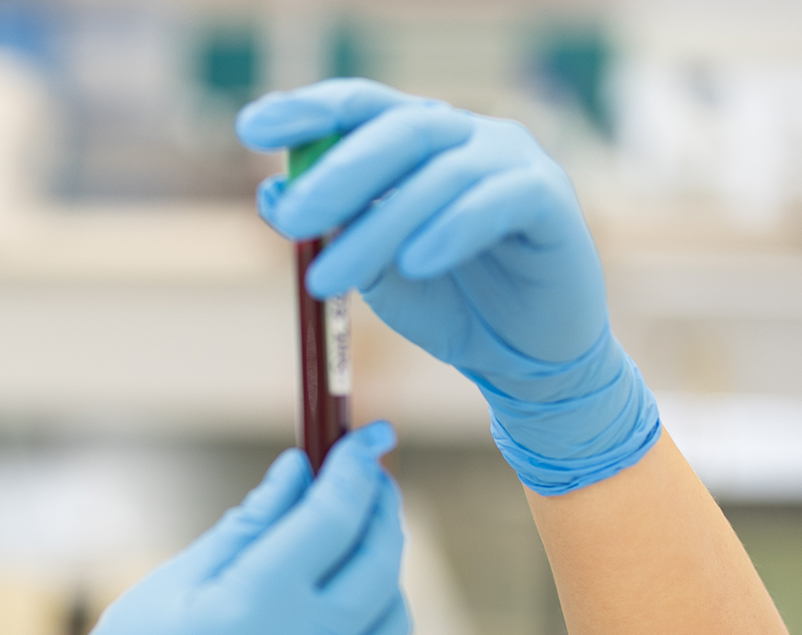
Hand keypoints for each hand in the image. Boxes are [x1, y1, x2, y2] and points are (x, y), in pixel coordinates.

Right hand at [0, 424, 417, 634]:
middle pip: (379, 556)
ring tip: (347, 560)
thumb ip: (244, 527)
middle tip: (368, 485)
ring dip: (381, 575)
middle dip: (379, 508)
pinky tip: (361, 627)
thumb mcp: (170, 588)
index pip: (335, 513)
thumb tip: (297, 472)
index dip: (355, 469)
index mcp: (257, 599)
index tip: (363, 442)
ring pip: (393, 614)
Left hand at [236, 78, 659, 495]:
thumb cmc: (445, 302)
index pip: (359, 107)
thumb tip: (273, 195)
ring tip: (328, 278)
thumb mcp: (371, 270)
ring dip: (377, 228)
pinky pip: (495, 202)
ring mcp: (511, 160)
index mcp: (417, 141)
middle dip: (337, 173)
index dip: (307, 110)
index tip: (251, 127)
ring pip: (437, 177)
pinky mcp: (550, 199)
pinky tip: (414, 262)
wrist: (520, 359)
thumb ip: (330, 232)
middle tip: (292, 219)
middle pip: (397, 131)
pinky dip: (449, 230)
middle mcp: (465, 136)